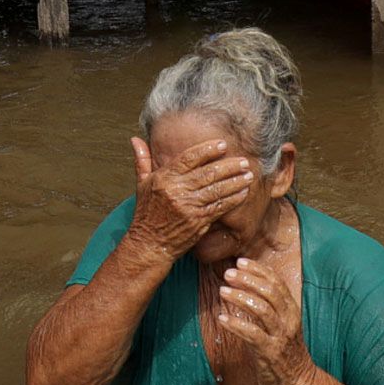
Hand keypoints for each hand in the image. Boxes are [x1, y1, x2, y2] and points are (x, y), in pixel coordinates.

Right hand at [128, 135, 253, 256]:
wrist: (149, 245)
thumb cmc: (146, 214)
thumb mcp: (141, 185)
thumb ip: (142, 161)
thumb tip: (135, 140)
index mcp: (164, 178)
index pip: (189, 158)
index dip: (207, 150)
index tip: (222, 145)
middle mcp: (177, 191)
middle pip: (208, 173)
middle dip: (229, 166)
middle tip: (244, 161)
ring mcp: (188, 207)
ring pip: (217, 189)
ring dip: (235, 181)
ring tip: (248, 175)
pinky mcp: (198, 221)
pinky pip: (220, 207)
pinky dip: (233, 199)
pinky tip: (243, 193)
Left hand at [216, 253, 312, 384]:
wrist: (297, 381)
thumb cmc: (284, 350)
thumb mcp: (280, 324)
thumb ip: (267, 306)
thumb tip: (244, 286)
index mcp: (291, 310)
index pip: (277, 282)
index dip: (259, 270)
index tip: (240, 262)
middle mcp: (288, 320)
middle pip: (270, 292)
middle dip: (248, 279)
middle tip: (228, 274)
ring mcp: (280, 336)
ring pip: (262, 309)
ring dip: (241, 297)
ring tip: (223, 291)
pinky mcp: (270, 351)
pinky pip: (252, 334)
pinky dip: (236, 324)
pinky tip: (222, 318)